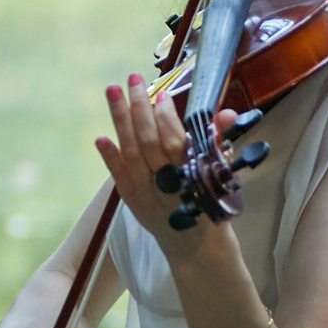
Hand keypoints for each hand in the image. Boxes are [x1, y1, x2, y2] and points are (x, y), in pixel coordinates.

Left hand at [93, 73, 238, 248]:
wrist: (196, 247)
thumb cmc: (211, 203)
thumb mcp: (219, 172)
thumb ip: (217, 141)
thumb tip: (226, 113)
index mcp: (191, 174)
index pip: (174, 140)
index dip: (166, 115)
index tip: (161, 93)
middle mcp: (167, 183)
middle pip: (148, 141)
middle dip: (139, 107)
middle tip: (132, 79)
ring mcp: (146, 194)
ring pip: (130, 152)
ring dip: (119, 120)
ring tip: (112, 91)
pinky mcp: (133, 202)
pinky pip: (118, 177)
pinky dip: (109, 157)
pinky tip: (100, 137)